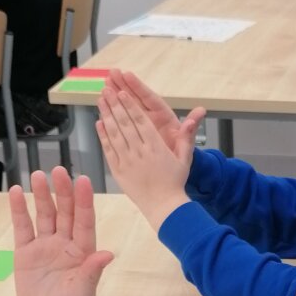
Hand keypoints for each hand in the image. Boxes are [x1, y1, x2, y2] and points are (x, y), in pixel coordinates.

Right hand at [10, 168, 113, 295]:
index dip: (83, 202)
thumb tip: (108, 254)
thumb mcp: (83, 294)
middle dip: (62, 192)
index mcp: (83, 252)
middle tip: (59, 171)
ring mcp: (45, 247)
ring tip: (38, 175)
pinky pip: (22, 228)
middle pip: (64, 212)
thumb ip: (91, 272)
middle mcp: (65, 244)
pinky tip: (15, 192)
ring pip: (44, 215)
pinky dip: (19, 211)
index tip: (83, 181)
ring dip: (41, 196)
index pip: (84, 221)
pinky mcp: (26, 254)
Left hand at [97, 82, 201, 232]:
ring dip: (107, 115)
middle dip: (115, 104)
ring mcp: (128, 162)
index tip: (122, 92)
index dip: (130, 105)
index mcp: (156, 147)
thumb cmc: (175, 182)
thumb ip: (187, 137)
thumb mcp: (184, 158)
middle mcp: (140, 152)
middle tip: (106, 89)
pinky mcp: (119, 171)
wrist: (164, 207)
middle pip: (125, 124)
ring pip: (115, 134)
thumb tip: (196, 118)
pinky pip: (109, 150)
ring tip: (101, 100)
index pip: (140, 121)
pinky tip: (99, 123)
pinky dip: (103, 136)